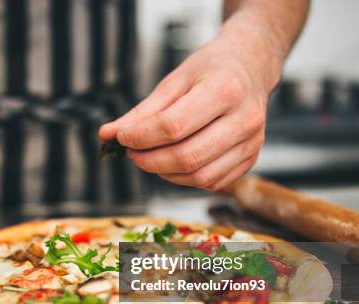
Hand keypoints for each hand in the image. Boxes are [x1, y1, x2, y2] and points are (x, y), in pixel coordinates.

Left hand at [99, 34, 277, 190]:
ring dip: (164, 172)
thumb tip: (106, 134)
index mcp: (225, 89)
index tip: (121, 136)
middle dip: (149, 160)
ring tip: (149, 156)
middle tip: (131, 151)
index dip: (140, 137)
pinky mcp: (251, 158)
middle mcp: (245, 118)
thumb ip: (142, 111)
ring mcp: (252, 142)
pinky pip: (211, 182)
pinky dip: (183, 178)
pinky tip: (171, 163)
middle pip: (187, 156)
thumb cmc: (210, 70)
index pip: (173, 126)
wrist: (250, 67)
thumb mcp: (174, 81)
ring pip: (199, 176)